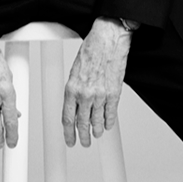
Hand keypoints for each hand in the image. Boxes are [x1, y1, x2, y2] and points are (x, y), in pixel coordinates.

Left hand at [62, 17, 132, 147]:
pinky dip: (108, 122)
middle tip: (83, 142)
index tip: (69, 139)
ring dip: (96, 131)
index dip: (68, 133)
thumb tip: (74, 104)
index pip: (67, 118)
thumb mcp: (75, 70)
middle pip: (82, 124)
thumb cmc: (91, 50)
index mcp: (72, 88)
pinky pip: (111, 114)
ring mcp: (101, 95)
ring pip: (97, 122)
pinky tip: (107, 125)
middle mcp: (85, 94)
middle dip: (82, 136)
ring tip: (95, 135)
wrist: (108, 39)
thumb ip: (74, 89)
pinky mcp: (114, 93)